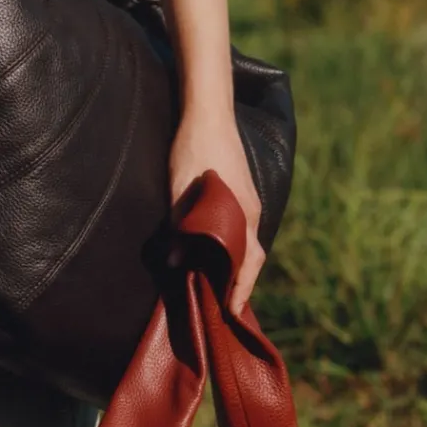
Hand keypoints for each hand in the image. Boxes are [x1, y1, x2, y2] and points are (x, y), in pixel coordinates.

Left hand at [169, 107, 265, 306]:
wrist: (209, 114)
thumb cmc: (194, 150)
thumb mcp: (180, 190)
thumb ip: (180, 226)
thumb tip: (174, 262)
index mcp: (243, 214)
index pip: (249, 263)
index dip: (241, 289)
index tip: (234, 313)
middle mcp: (252, 212)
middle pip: (252, 258)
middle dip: (241, 284)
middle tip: (226, 308)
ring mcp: (250, 201)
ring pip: (248, 242)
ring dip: (237, 265)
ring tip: (221, 286)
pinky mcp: (244, 192)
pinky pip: (244, 229)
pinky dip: (235, 247)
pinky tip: (221, 252)